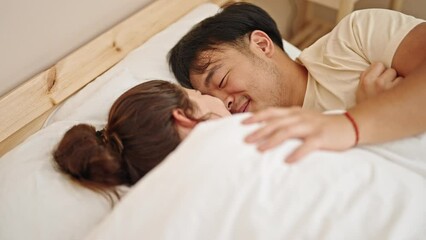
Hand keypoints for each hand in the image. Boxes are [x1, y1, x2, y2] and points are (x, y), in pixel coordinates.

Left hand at [242, 107, 356, 162]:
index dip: (256, 117)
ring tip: (260, 150)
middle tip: (245, 140)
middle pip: (276, 123)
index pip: (271, 112)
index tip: (242, 123)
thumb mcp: (302, 118)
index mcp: (294, 112)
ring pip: (287, 132)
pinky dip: (297, 153)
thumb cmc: (321, 125)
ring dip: (272, 141)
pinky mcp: (321, 137)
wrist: (349, 125)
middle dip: (259, 131)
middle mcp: (300, 117)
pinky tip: (287, 161)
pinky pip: (307, 145)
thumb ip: (287, 120)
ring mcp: (311, 126)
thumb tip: (265, 127)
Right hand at [356, 62, 402, 102]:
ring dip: (396, 83)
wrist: (365, 122)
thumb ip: (365, 76)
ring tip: (389, 92)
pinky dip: (401, 89)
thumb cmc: (364, 105)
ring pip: (398, 76)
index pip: (378, 65)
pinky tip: (395, 96)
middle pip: (390, 70)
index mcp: (366, 80)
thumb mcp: (359, 90)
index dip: (379, 71)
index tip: (378, 78)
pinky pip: (403, 84)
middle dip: (389, 77)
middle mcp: (377, 82)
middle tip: (384, 88)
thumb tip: (375, 66)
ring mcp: (388, 88)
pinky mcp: (397, 94)